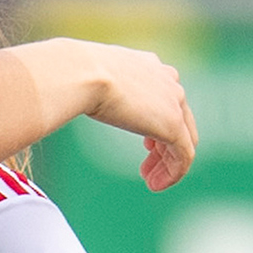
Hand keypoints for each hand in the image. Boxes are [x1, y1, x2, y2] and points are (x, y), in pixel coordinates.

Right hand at [81, 42, 196, 190]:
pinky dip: (173, 174)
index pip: (166, 99)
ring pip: (183, 141)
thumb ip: (94, 85)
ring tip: (151, 182)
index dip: (158, 124)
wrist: (82, 73)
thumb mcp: (90, 76)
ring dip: (167, 164)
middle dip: (164, 147)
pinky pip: (183, 156)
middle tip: (147, 168)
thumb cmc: (73, 73)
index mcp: (150, 66)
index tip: (147, 144)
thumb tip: (69, 89)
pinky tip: (156, 185)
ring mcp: (174, 103)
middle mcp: (168, 81)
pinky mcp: (173, 125)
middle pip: (179, 121)